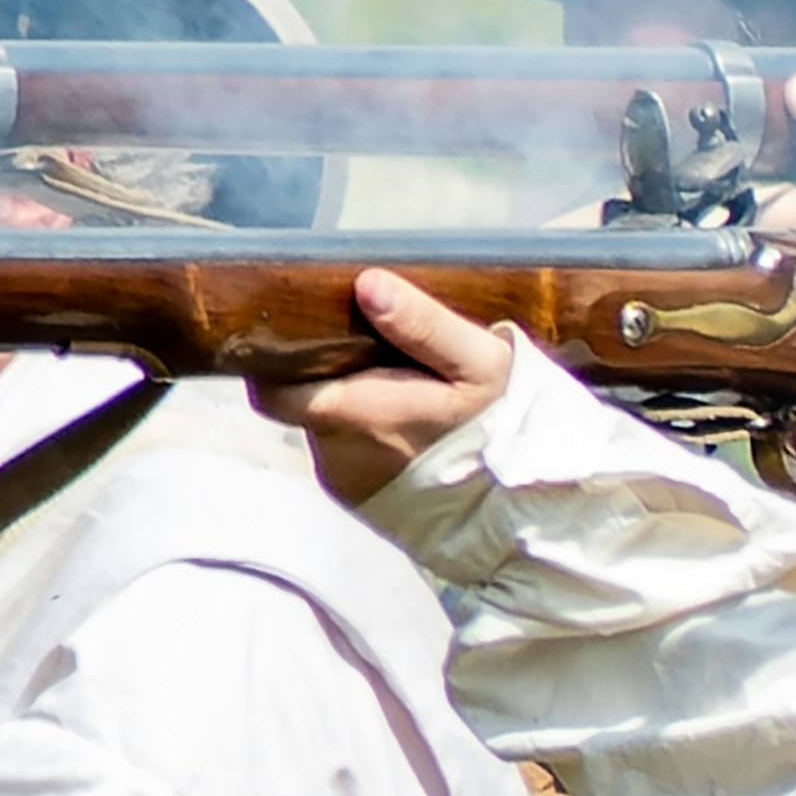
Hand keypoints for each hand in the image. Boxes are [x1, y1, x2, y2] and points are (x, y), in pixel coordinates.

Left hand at [262, 268, 515, 505]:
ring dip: (350, 410)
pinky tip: (409, 435)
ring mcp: (346, 480)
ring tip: (401, 397)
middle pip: (299, 402)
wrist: (526, 512)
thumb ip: (423, 325)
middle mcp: (336, 450)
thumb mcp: (481, 365)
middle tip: (372, 361)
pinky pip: (346, 457)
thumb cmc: (503, 433)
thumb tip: (367, 284)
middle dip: (326, 379)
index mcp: (354, 411)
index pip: (269, 385)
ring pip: (324, 428)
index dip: (277, 359)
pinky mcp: (360, 500)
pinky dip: (366, 441)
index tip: (308, 337)